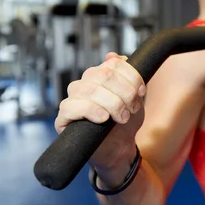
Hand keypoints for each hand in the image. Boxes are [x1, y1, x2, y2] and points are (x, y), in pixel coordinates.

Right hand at [54, 52, 145, 168]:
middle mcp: (84, 84)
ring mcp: (72, 100)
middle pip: (103, 75)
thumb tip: (118, 56)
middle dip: (124, 93)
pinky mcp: (63, 118)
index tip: (141, 92)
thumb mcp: (135, 98)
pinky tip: (103, 118)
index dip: (131, 76)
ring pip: (89, 89)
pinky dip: (90, 110)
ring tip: (122, 118)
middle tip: (131, 109)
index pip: (113, 63)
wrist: (120, 148)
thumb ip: (130, 77)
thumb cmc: (125, 123)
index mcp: (100, 76)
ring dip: (112, 104)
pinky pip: (71, 107)